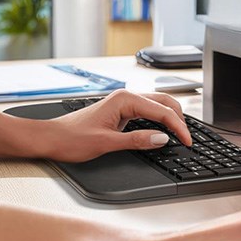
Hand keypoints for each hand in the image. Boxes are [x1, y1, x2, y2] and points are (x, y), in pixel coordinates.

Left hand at [38, 90, 192, 161]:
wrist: (52, 138)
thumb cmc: (72, 138)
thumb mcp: (107, 143)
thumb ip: (137, 140)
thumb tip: (162, 138)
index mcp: (124, 100)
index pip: (162, 112)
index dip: (178, 128)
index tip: (188, 141)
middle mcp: (125, 97)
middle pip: (163, 103)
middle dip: (179, 119)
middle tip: (188, 138)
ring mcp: (122, 103)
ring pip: (156, 106)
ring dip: (171, 118)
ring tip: (181, 134)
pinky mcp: (120, 111)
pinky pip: (147, 112)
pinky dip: (159, 120)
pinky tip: (163, 130)